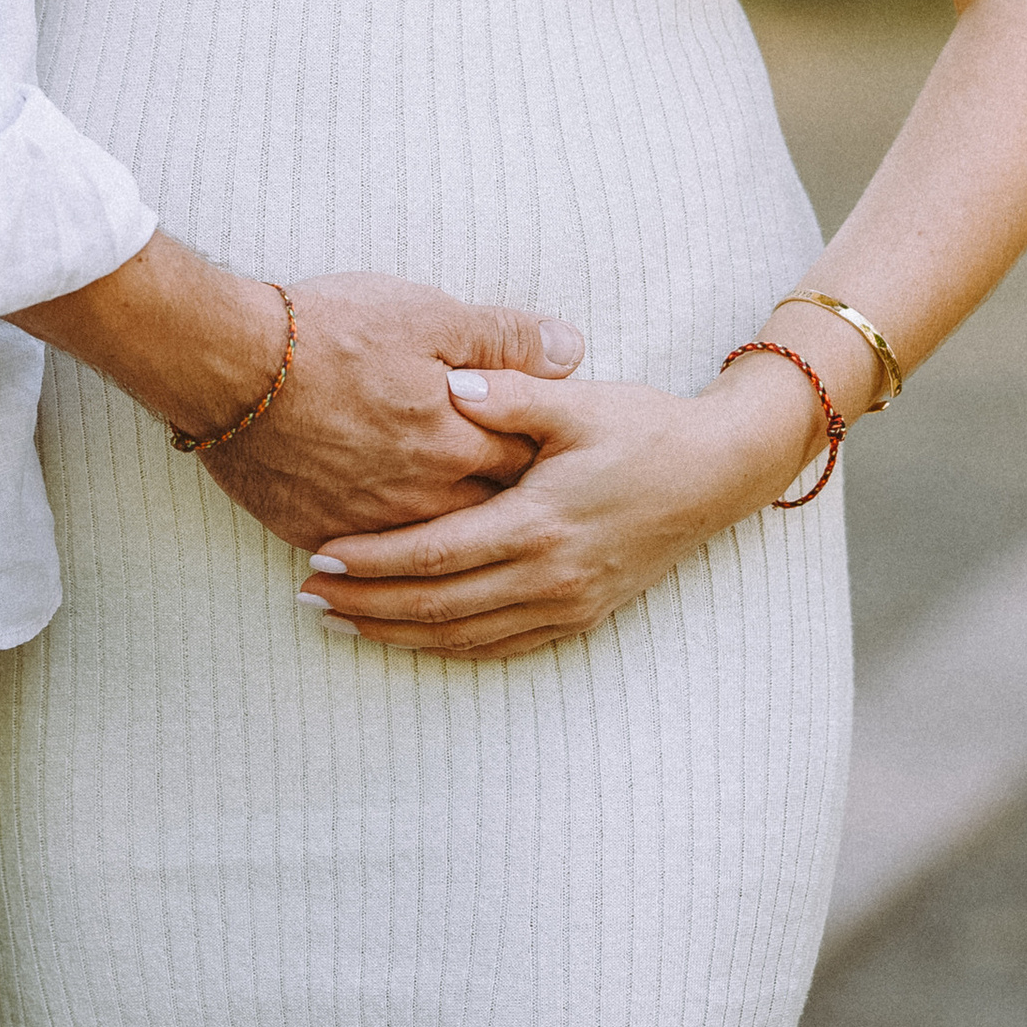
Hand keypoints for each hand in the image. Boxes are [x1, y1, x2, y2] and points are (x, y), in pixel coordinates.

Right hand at [200, 274, 586, 551]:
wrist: (228, 364)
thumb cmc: (329, 331)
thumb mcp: (428, 314)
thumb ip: (504, 338)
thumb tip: (571, 349)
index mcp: (457, 445)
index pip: (525, 468)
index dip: (542, 459)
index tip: (550, 457)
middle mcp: (420, 498)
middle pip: (483, 519)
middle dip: (502, 511)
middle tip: (517, 506)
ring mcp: (367, 524)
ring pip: (426, 548)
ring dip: (445, 543)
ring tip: (460, 541)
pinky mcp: (316, 532)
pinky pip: (366, 560)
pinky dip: (383, 559)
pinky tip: (391, 558)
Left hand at [293, 353, 823, 658]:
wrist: (719, 473)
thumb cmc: (645, 428)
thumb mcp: (578, 403)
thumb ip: (512, 394)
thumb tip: (450, 379)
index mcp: (540, 522)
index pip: (438, 552)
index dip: (375, 560)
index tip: (320, 555)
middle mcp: (550, 575)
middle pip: (439, 607)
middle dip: (368, 606)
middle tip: (306, 598)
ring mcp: (568, 603)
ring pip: (465, 636)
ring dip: (399, 634)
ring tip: (341, 624)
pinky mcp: (581, 616)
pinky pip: (501, 646)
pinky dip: (449, 647)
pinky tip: (412, 639)